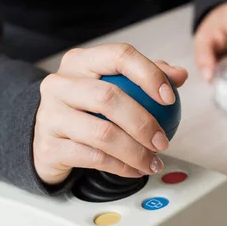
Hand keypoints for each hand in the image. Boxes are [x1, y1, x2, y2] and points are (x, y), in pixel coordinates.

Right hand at [33, 43, 188, 185]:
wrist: (46, 138)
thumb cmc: (86, 108)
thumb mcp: (113, 85)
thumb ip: (147, 77)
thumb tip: (179, 75)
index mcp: (80, 61)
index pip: (119, 56)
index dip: (149, 74)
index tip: (170, 98)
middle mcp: (59, 84)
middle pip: (108, 97)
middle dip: (143, 123)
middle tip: (163, 141)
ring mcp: (50, 116)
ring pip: (102, 133)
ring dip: (136, 152)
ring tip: (153, 161)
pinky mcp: (49, 147)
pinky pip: (94, 158)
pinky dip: (122, 167)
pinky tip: (137, 170)